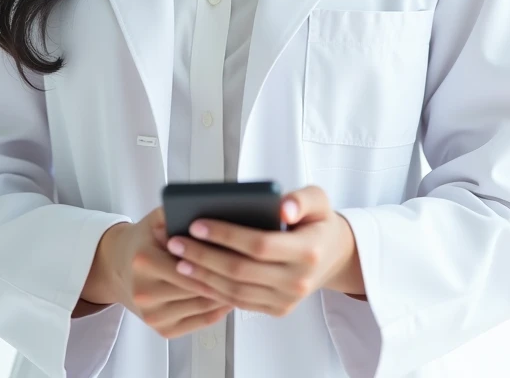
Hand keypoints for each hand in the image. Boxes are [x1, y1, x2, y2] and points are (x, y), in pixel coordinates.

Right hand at [78, 207, 233, 337]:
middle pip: (197, 288)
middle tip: (250, 270)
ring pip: (201, 307)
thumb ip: (178, 211)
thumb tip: (209, 209)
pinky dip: (217, 310)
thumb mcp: (156, 218)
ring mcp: (152, 315)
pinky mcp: (161, 330)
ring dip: (225, 295)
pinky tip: (230, 297)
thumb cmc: (144, 240)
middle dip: (225, 278)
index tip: (240, 254)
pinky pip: (198, 322)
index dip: (216, 260)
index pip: (188, 264)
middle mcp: (144, 292)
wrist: (117, 266)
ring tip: (246, 281)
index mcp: (144, 260)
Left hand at [163, 185, 360, 317]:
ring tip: (178, 260)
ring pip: (236, 291)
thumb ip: (302, 199)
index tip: (196, 223)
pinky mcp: (277, 310)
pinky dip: (213, 290)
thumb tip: (283, 207)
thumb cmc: (318, 222)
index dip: (226, 235)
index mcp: (309, 250)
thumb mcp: (319, 200)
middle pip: (241, 271)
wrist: (333, 256)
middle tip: (176, 242)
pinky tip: (194, 276)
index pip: (259, 244)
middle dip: (204, 256)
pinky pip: (239, 302)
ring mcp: (287, 300)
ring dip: (203, 276)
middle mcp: (299, 280)